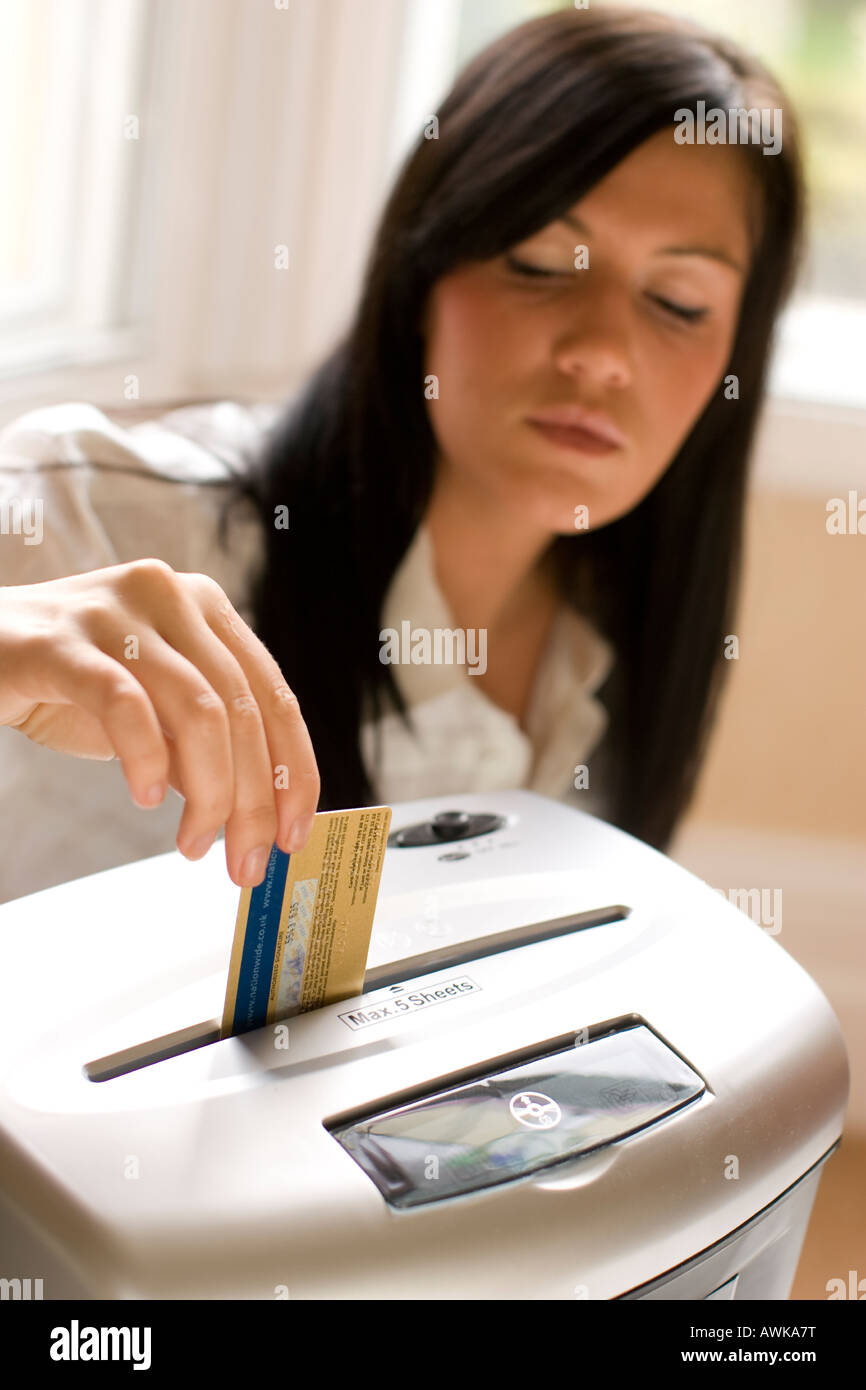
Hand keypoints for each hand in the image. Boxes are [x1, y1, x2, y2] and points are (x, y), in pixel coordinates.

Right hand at [0, 558, 319, 885]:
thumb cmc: (70, 684)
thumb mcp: (153, 715)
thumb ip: (202, 748)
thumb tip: (256, 815)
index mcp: (206, 607)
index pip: (274, 695)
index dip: (294, 771)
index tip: (295, 834)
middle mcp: (170, 594)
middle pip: (243, 709)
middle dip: (253, 800)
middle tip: (246, 862)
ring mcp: (116, 611)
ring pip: (199, 710)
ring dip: (210, 793)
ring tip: (194, 844)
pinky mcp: (59, 641)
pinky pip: (125, 705)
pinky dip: (146, 759)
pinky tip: (145, 796)